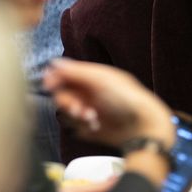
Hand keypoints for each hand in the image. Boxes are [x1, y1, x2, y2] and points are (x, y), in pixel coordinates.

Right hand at [44, 58, 175, 148]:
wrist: (142, 126)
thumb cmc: (126, 98)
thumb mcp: (101, 80)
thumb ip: (76, 72)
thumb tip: (54, 63)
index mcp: (92, 78)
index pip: (65, 76)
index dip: (55, 79)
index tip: (50, 84)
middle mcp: (89, 93)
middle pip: (63, 95)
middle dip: (67, 102)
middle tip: (78, 108)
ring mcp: (90, 111)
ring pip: (67, 113)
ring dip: (76, 115)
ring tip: (92, 117)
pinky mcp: (91, 128)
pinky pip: (75, 127)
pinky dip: (83, 127)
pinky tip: (96, 126)